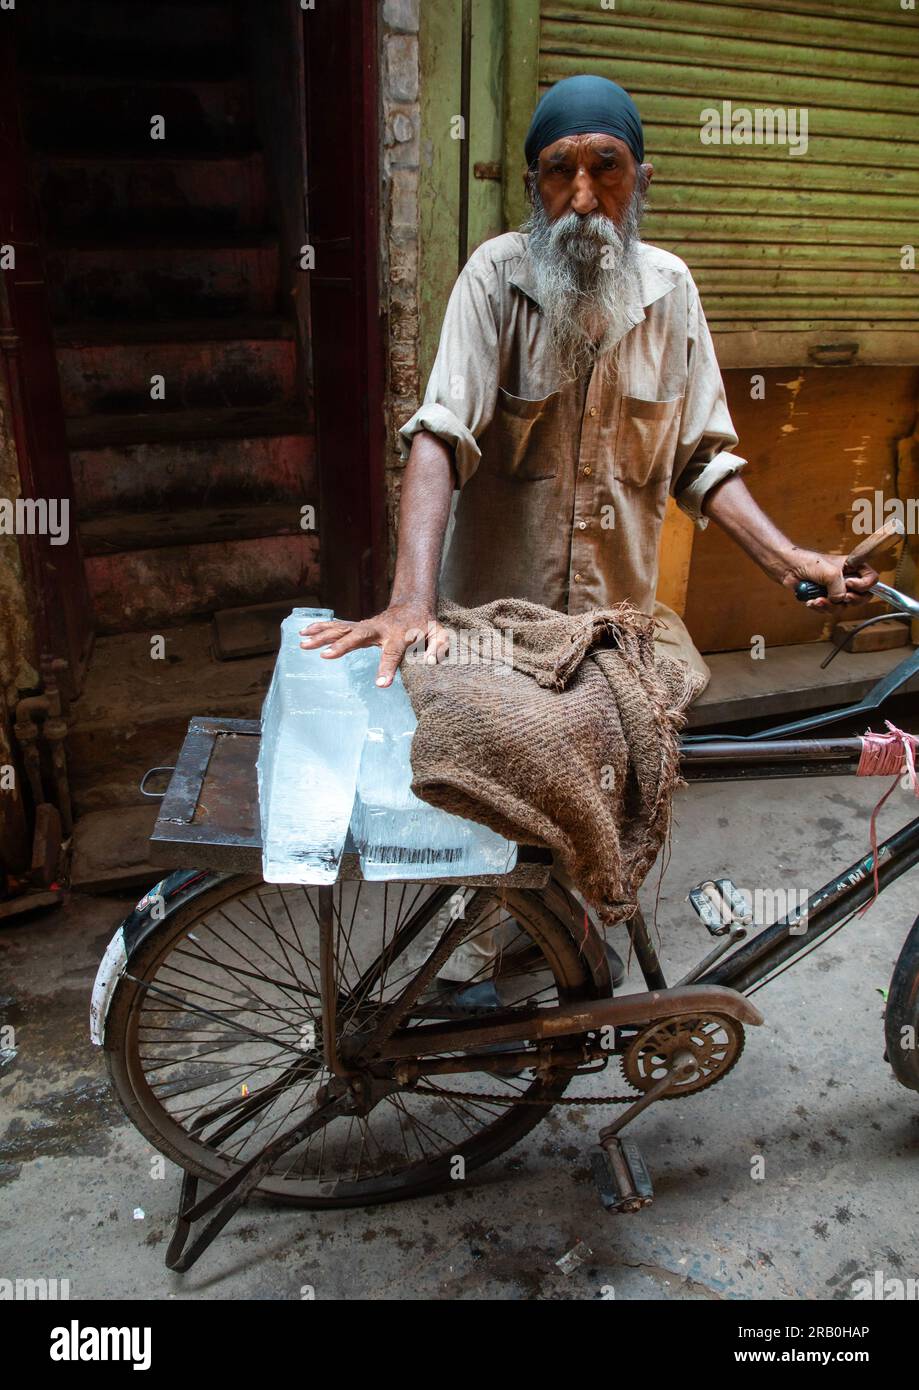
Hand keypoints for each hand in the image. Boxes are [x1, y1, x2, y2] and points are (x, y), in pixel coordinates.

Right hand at [299, 602, 452, 686]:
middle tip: (326, 656)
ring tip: (303, 643)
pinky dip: (321, 628)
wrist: (413, 605)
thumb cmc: (426, 625)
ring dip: (323, 635)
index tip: (381, 683)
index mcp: (399, 636)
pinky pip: (338, 627)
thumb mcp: (439, 635)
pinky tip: (304, 632)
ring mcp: (367, 626)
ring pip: (343, 629)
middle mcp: (379, 630)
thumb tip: (429, 662)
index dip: (387, 668)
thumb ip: (437, 647)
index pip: (392, 654)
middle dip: (342, 646)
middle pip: (358, 636)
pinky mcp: (359, 626)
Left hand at [781, 548, 877, 610]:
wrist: (787, 568)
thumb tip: (839, 601)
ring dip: (830, 605)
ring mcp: (835, 590)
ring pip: (843, 606)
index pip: (872, 580)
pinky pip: (829, 609)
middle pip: (861, 597)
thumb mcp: (830, 573)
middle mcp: (846, 579)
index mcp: (853, 568)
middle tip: (841, 597)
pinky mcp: (824, 598)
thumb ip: (840, 588)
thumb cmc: (808, 562)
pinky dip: (820, 607)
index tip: (850, 584)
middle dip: (850, 600)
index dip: (864, 586)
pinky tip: (811, 601)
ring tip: (817, 599)